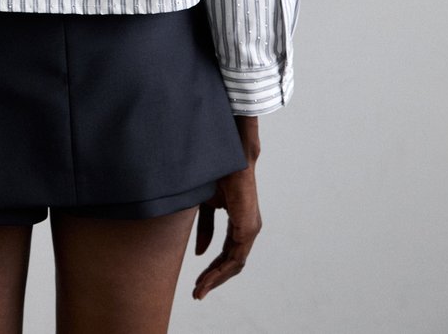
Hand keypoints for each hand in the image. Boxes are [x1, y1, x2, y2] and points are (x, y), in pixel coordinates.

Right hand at [192, 151, 261, 300]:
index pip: (226, 253)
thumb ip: (205, 228)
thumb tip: (201, 254)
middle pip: (231, 263)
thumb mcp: (205, 204)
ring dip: (215, 279)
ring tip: (199, 291)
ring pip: (235, 264)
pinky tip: (207, 278)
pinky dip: (221, 270)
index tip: (197, 282)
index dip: (212, 269)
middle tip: (197, 293)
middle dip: (213, 279)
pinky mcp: (249, 227)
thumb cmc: (216, 172)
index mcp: (239, 222)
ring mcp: (250, 229)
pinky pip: (236, 257)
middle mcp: (248, 228)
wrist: (227, 154)